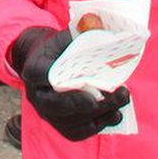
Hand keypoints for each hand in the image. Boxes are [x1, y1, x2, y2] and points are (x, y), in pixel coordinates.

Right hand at [11, 26, 129, 141]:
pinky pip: (78, 132)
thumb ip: (81, 33)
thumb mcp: (66, 36)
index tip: (88, 91)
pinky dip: (99, 124)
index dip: (62, 84)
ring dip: (100, 113)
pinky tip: (116, 113)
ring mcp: (47, 113)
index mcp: (34, 69)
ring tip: (123, 99)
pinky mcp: (60, 126)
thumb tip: (107, 26)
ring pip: (71, 122)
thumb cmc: (59, 48)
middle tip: (116, 94)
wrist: (45, 63)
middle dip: (88, 103)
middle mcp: (36, 96)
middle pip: (58, 105)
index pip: (41, 75)